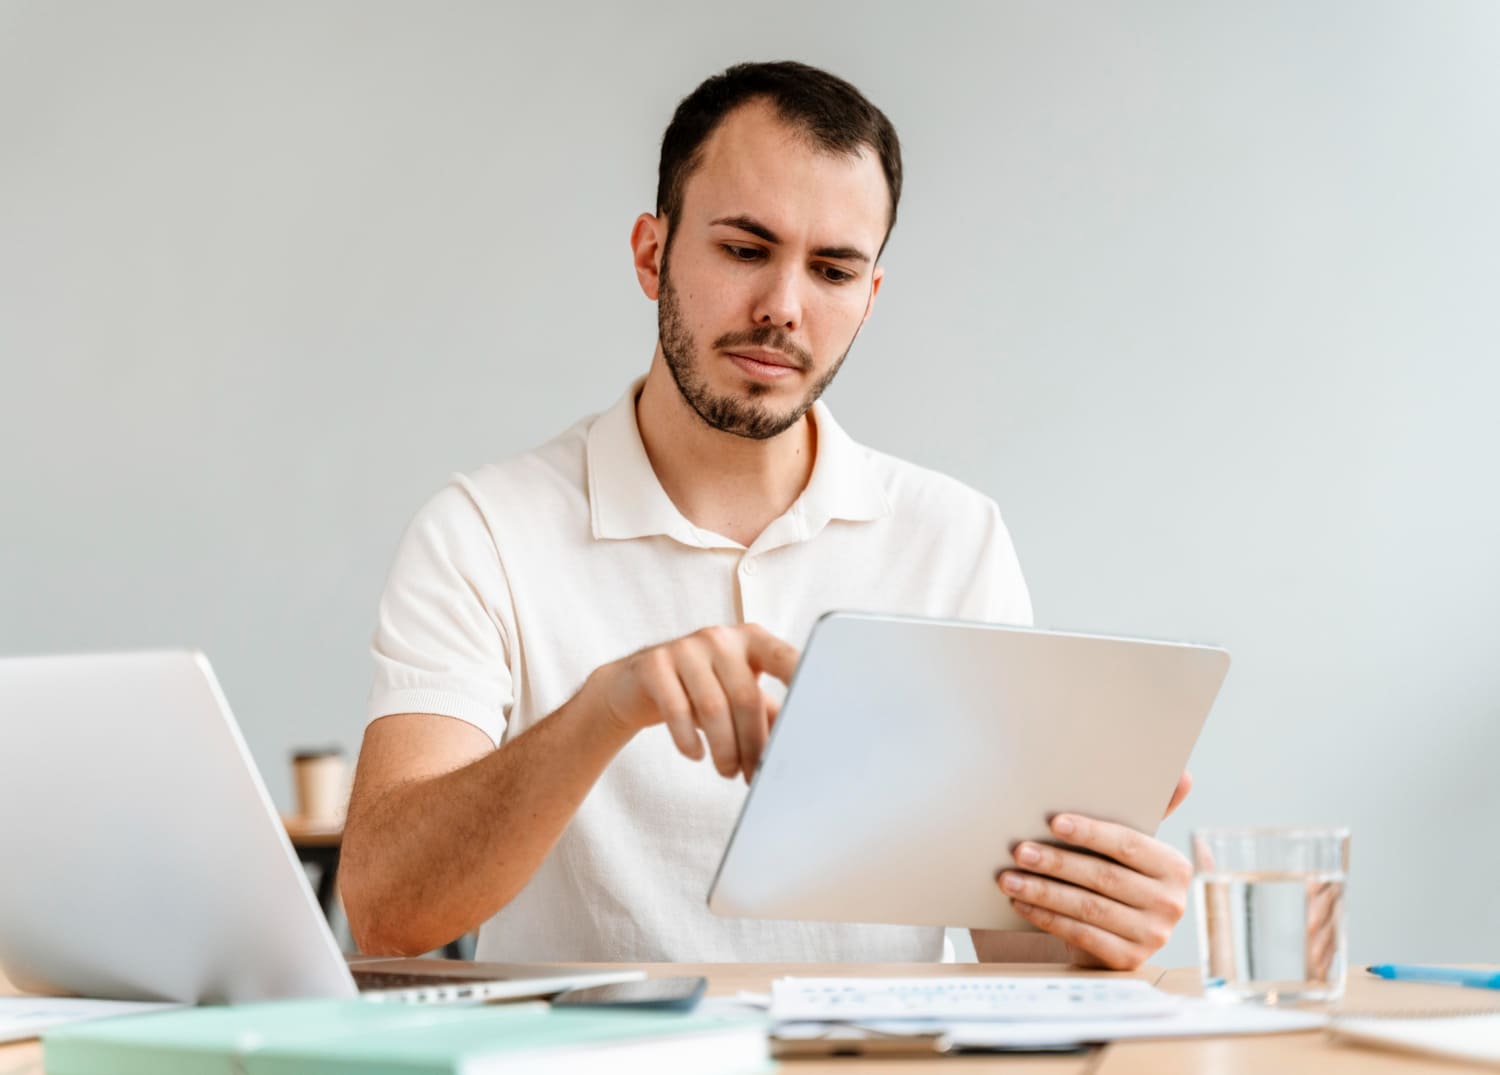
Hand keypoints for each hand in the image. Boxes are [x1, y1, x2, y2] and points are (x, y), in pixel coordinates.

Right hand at [587, 623, 799, 781]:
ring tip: (727, 771)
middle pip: (746, 696)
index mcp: (751, 640)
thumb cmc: (700, 691)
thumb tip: (801, 746)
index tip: (819, 706)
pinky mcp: (654, 664)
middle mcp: (720, 637)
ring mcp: (685, 647)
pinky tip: (696, 754)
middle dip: (753, 743)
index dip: (803, 678)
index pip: (784, 657)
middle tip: (751, 774)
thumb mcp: (737, 694)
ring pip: (713, 707)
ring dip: (724, 749)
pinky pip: (676, 709)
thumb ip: (770, 713)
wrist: (636, 684)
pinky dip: (688, 740)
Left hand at [996, 771, 1193, 970]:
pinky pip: (1080, 934)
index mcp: (1175, 867)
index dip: (1091, 832)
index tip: (1054, 822)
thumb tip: (1185, 775)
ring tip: (1008, 877)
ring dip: (1042, 891)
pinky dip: (1046, 917)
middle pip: (1103, 877)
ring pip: (1087, 907)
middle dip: (1056, 862)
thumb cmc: (1119, 875)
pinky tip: (1021, 903)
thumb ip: (1151, 811)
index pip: (1129, 845)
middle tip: (1020, 851)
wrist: (1118, 933)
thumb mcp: (1133, 848)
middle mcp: (1171, 904)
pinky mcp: (1128, 961)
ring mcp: (1153, 936)